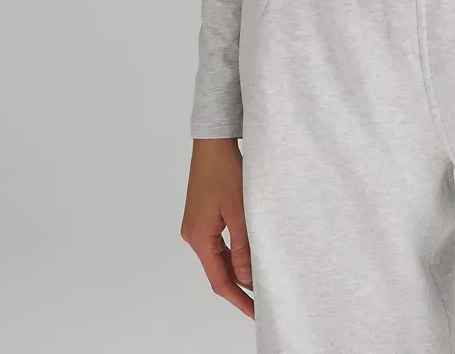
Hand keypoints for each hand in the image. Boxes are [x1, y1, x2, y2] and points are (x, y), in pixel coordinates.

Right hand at [180, 138, 254, 318]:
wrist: (214, 143)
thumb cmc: (225, 170)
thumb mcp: (240, 211)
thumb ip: (244, 246)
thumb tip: (248, 277)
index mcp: (199, 238)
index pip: (219, 280)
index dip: (238, 298)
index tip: (255, 312)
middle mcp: (193, 235)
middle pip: (217, 270)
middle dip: (239, 286)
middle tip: (261, 300)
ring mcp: (196, 225)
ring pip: (218, 256)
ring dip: (237, 268)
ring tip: (259, 279)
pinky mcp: (202, 215)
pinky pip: (218, 242)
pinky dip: (233, 251)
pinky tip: (247, 254)